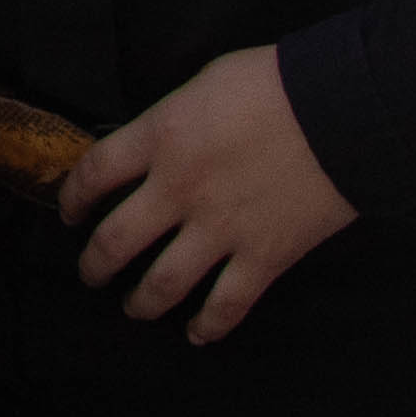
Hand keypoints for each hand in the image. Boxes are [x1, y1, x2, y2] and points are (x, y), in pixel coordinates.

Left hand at [62, 44, 355, 344]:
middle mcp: (179, 189)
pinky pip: (226, 306)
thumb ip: (171, 120)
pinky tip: (197, 333)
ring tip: (134, 306)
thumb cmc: (277, 83)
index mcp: (160, 137)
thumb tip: (154, 143)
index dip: (73, 198)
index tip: (70, 211)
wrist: (345, 110)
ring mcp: (220, 229)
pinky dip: (208, 326)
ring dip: (140, 302)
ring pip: (161, 284)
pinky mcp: (263, 257)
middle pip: (115, 240)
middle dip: (95, 264)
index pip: (94, 174)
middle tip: (91, 273)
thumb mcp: (204, 83)